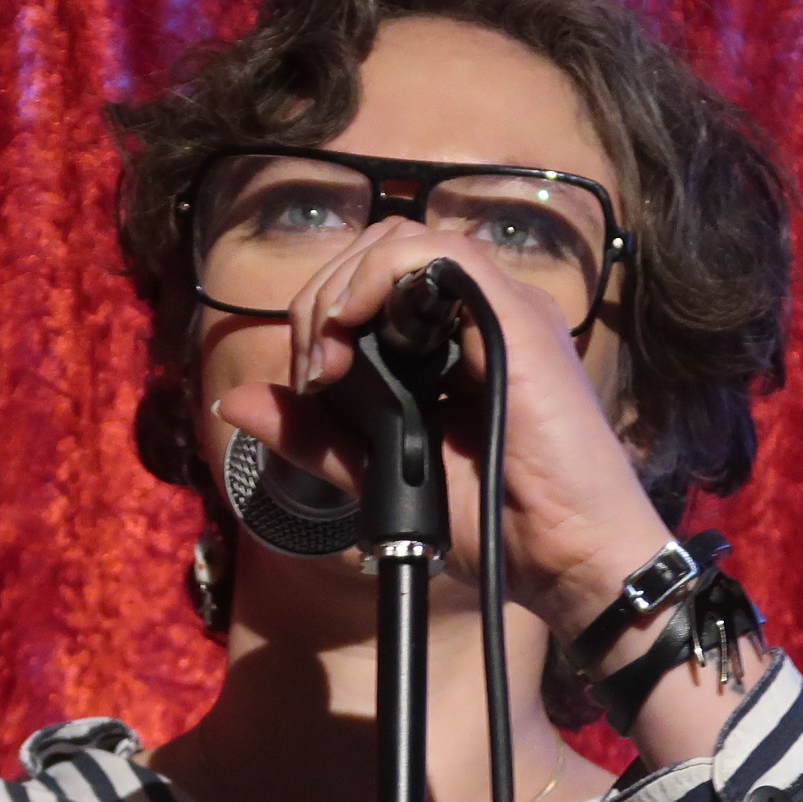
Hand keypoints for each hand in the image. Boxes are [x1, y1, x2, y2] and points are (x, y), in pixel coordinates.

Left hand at [206, 215, 675, 630]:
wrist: (569, 561)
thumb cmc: (495, 527)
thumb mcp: (380, 477)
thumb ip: (316, 436)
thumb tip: (233, 403)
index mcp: (454, 342)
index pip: (374, 278)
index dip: (322, 309)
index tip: (307, 380)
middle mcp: (481, 314)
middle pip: (380, 247)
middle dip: (320, 298)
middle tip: (312, 372)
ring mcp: (503, 309)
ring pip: (404, 240)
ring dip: (343, 287)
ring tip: (326, 359)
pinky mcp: (516, 318)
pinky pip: (439, 256)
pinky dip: (378, 278)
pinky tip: (351, 332)